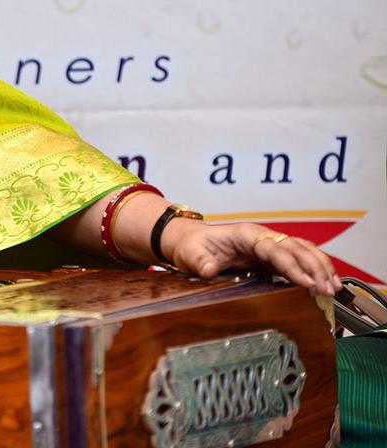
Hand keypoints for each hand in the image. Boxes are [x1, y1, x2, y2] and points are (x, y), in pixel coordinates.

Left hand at [163, 219, 341, 295]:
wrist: (188, 240)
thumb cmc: (192, 246)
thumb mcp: (191, 255)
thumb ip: (202, 262)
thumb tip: (211, 270)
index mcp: (245, 234)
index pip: (276, 250)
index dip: (293, 266)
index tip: (308, 283)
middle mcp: (261, 237)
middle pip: (296, 248)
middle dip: (315, 268)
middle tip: (328, 289)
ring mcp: (268, 245)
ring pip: (303, 251)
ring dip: (320, 267)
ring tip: (334, 288)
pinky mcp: (270, 256)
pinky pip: (299, 258)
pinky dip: (314, 268)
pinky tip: (326, 281)